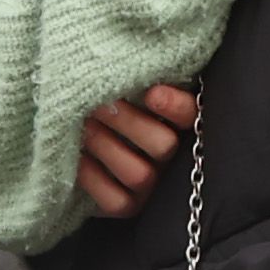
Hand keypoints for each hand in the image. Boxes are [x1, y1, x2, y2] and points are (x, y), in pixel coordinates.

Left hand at [78, 84, 198, 216]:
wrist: (85, 144)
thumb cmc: (108, 107)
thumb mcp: (125, 90)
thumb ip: (132, 81)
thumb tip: (119, 62)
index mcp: (178, 124)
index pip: (190, 114)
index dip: (176, 106)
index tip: (152, 93)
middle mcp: (172, 159)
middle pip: (163, 145)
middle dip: (128, 123)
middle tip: (100, 104)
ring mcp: (151, 187)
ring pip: (140, 174)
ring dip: (107, 147)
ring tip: (84, 126)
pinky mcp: (128, 206)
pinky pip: (116, 201)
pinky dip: (94, 179)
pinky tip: (78, 158)